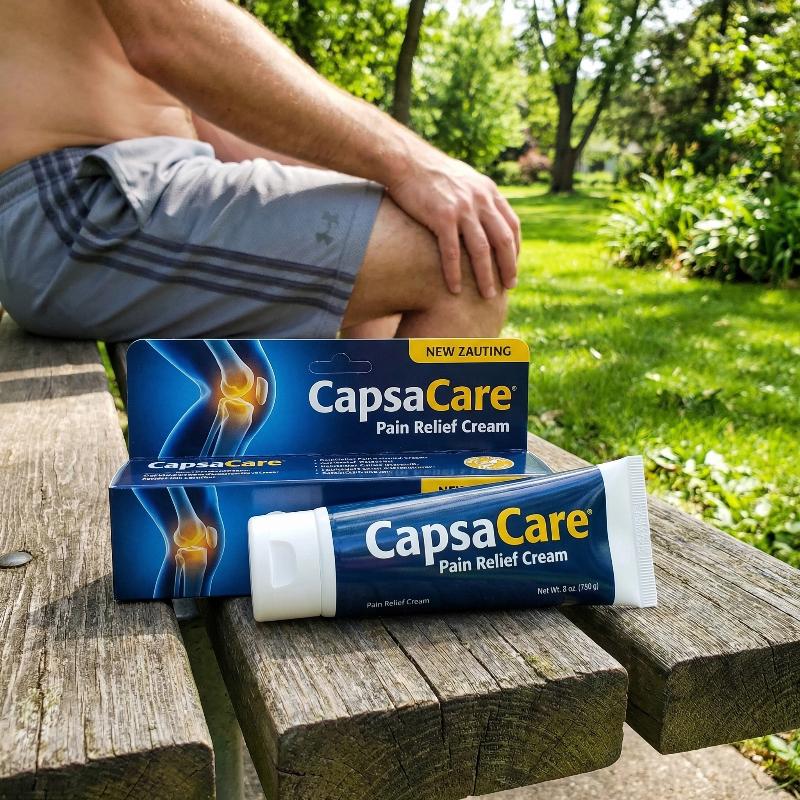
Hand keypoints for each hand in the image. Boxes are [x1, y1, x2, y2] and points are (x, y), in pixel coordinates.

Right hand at [386, 150, 519, 297]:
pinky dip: (455, 273)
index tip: (512, 267)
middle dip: (508, 267)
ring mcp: (462, 208)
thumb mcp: (463, 179)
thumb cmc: (430, 173)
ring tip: (488, 295)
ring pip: (481, 250)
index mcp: (488, 192)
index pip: (511, 225)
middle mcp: (480, 200)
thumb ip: (477, 196)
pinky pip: (452, 251)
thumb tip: (484, 213)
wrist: (405, 161)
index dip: (515, 249)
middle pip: (503, 240)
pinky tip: (455, 289)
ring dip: (486, 276)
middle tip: (509, 287)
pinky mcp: (442, 217)